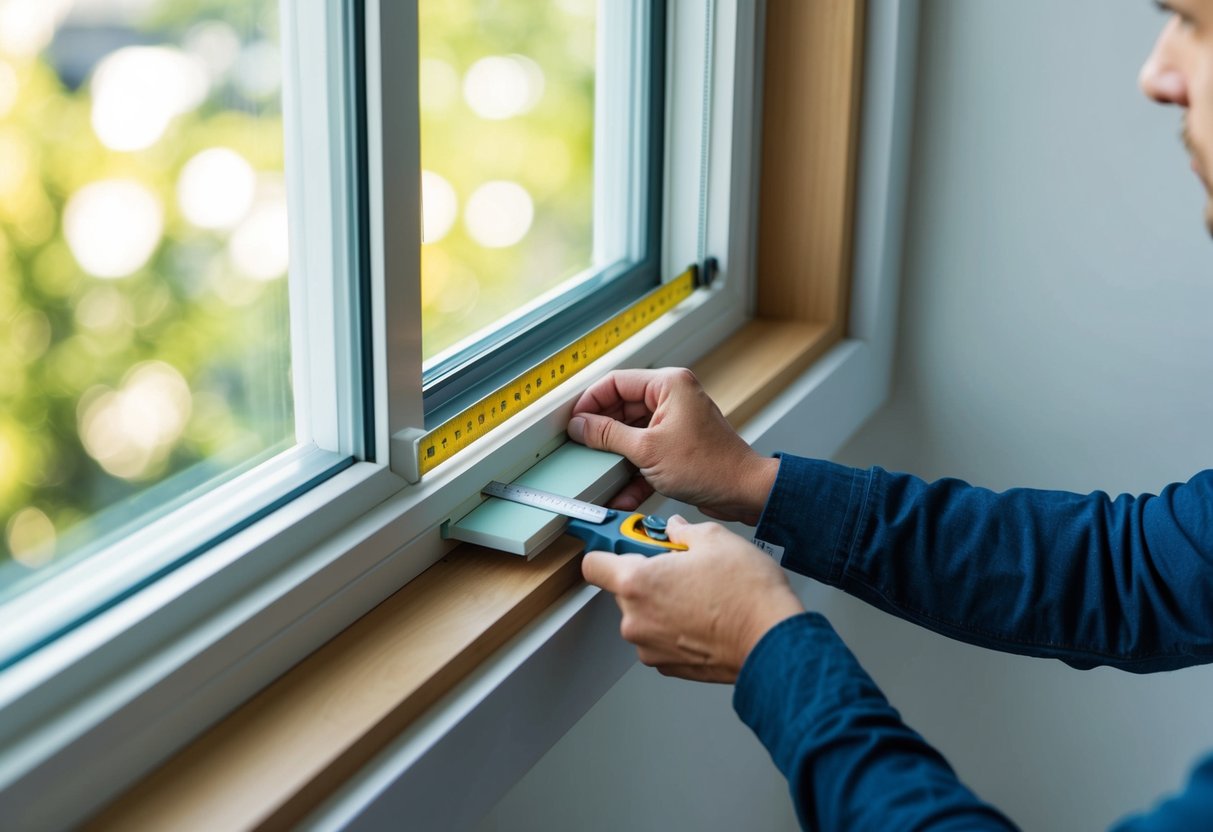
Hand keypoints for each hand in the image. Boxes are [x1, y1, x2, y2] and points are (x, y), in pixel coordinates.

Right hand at [567, 368, 778, 523]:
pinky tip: (622, 492)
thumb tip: (580, 425)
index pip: (616, 382)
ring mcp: (675, 422)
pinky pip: (646, 451)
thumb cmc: (709, 466)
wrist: (743, 492)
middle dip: (602, 432)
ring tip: (599, 471)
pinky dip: (634, 470)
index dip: (590, 401)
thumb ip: (608, 435)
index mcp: (668, 384)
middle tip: (580, 447)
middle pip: (621, 408)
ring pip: (632, 433)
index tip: (572, 421)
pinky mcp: (677, 445)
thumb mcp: (647, 449)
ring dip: (616, 456)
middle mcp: (672, 397)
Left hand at [582, 516, 804, 683]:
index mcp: (637, 583)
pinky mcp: (668, 666)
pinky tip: (704, 617)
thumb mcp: (716, 539)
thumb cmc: (746, 594)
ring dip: (663, 604)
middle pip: (625, 589)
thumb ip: (684, 532)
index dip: (607, 550)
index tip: (621, 545)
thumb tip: (677, 530)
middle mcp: (635, 619)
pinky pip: (660, 638)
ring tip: (701, 594)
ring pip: (645, 615)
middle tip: (681, 567)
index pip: (594, 564)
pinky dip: (675, 628)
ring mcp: (649, 647)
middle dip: (649, 576)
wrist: (772, 641)